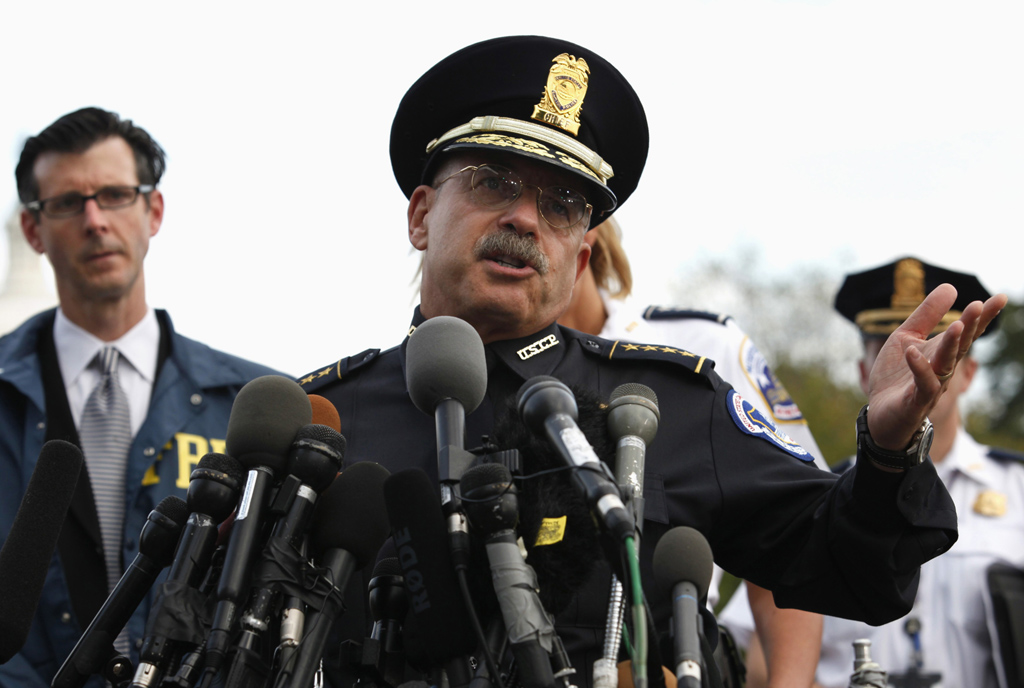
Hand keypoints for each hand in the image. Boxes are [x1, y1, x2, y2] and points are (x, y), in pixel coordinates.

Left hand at [865, 283, 1005, 451]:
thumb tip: (951, 287)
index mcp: (942, 353)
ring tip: (956, 325)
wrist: (881, 416)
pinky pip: (921, 384)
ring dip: (951, 346)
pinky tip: (913, 352)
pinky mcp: (914, 401)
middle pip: (960, 347)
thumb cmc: (895, 376)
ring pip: (945, 365)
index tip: (1000, 297)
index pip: (966, 333)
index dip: (983, 317)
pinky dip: (919, 368)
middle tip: (979, 305)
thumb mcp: (907, 337)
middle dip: (970, 327)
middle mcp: (942, 369)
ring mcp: (930, 386)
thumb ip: (927, 315)